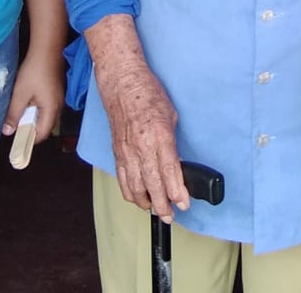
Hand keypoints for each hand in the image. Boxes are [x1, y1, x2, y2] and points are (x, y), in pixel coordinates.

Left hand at [1, 45, 65, 144]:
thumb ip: (14, 114)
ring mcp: (59, 98)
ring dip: (33, 116)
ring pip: (46, 116)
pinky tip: (28, 98)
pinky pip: (48, 106)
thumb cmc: (35, 71)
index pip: (42, 134)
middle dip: (30, 127)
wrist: (47, 49)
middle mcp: (58, 106)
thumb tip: (8, 131)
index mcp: (51, 109)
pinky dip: (37, 107)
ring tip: (20, 108)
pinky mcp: (57, 91)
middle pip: (45, 126)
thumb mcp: (20, 93)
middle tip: (16, 122)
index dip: (29, 139)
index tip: (16, 138)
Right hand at [86, 15, 188, 220]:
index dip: (177, 192)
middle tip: (171, 216)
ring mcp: (126, 151)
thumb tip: (175, 164)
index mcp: (158, 136)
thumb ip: (172, 143)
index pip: (169, 172)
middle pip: (152, 185)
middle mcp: (141, 147)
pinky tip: (138, 198)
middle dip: (163, 205)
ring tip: (157, 210)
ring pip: (134, 187)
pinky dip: (130, 192)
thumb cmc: (149, 95)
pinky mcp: (116, 152)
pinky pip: (122, 179)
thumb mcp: (170, 116)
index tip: (184, 204)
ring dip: (146, 202)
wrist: (122, 84)